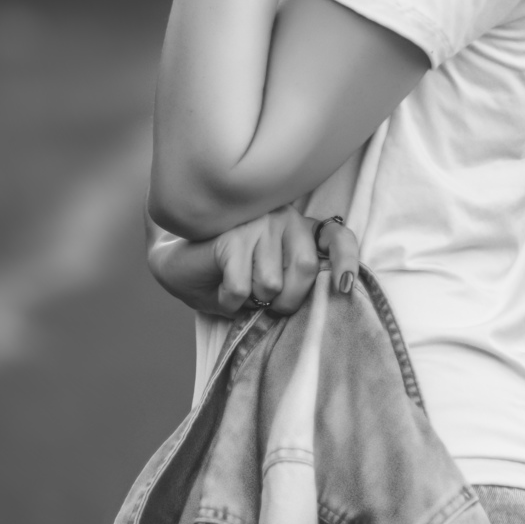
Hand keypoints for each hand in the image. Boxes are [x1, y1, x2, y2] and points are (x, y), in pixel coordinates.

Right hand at [147, 205, 360, 316]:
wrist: (178, 264)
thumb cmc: (228, 275)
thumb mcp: (268, 281)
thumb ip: (294, 283)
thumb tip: (320, 299)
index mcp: (299, 229)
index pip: (337, 238)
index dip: (346, 261)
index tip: (345, 287)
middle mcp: (283, 219)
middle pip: (305, 270)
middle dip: (287, 302)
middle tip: (266, 304)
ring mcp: (257, 224)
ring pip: (271, 284)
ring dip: (252, 301)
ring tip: (236, 285)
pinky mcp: (232, 237)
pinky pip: (242, 288)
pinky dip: (229, 301)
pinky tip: (220, 284)